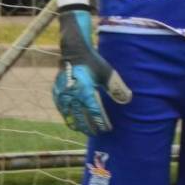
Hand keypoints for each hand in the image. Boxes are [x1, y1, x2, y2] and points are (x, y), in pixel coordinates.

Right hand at [53, 6, 131, 135]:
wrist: (73, 51)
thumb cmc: (93, 62)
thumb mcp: (107, 73)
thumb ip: (117, 87)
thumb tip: (128, 99)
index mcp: (85, 91)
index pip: (94, 113)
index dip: (101, 122)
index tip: (107, 128)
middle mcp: (72, 94)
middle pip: (81, 118)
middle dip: (89, 127)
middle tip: (97, 133)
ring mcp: (62, 94)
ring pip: (69, 116)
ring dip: (78, 125)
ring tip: (85, 131)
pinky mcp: (57, 92)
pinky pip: (61, 109)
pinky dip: (67, 117)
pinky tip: (72, 121)